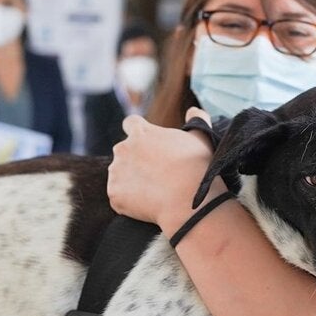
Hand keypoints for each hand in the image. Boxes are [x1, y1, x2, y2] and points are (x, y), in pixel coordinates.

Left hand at [107, 107, 226, 233]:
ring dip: (131, 181)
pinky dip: (129, 201)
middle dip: (135, 160)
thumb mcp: (201, 137)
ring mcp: (116, 172)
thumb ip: (197, 119)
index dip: (138, 133)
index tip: (147, 144)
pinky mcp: (114, 194)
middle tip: (156, 174)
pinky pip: (119, 197)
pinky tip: (148, 205)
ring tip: (154, 191)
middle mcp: (123, 149)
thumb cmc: (196, 167)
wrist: (188, 200)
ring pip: (120, 175)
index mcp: (140, 132)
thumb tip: (194, 110)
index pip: (130, 124)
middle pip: (124, 152)